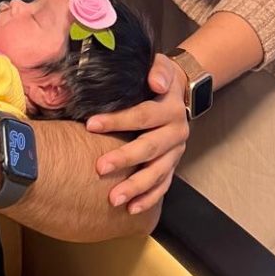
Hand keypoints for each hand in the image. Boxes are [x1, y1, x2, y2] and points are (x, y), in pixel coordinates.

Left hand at [85, 52, 188, 214]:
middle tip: (99, 168)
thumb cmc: (160, 77)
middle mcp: (176, 132)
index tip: (91, 125)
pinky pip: (163, 185)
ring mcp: (175, 152)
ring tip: (113, 199)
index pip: (142, 115)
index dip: (117, 120)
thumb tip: (155, 81)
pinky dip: (149, 199)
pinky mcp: (173, 164)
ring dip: (135, 187)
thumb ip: (158, 70)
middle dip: (124, 159)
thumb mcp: (161, 66)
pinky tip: (132, 210)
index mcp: (170, 108)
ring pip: (157, 173)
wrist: (183, 92)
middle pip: (149, 148)